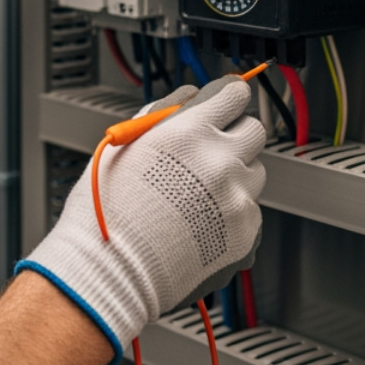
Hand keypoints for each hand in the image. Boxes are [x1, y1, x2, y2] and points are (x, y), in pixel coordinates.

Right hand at [16, 77, 265, 354]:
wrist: (113, 270)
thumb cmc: (109, 209)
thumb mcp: (125, 144)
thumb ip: (162, 111)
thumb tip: (187, 96)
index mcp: (190, 131)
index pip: (234, 93)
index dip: (226, 98)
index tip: (223, 104)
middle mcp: (221, 161)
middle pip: (254, 130)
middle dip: (233, 135)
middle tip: (208, 152)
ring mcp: (237, 198)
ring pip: (254, 171)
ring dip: (234, 175)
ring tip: (198, 194)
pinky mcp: (246, 231)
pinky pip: (250, 210)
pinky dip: (232, 212)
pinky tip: (200, 222)